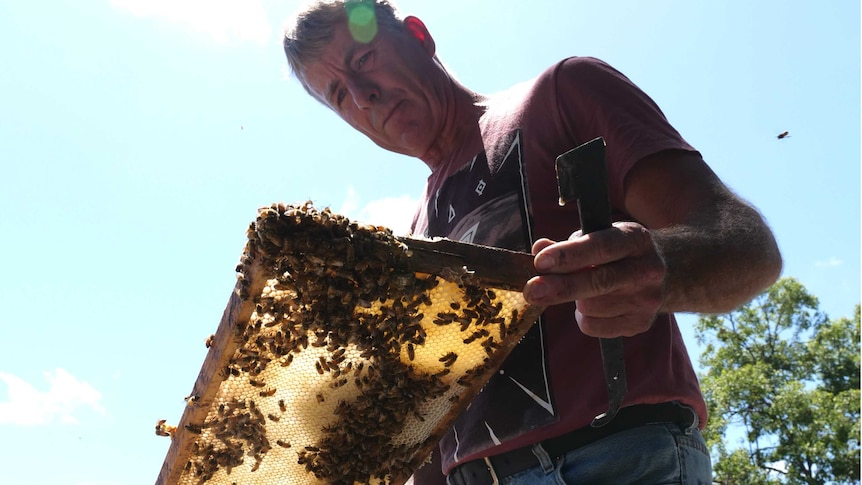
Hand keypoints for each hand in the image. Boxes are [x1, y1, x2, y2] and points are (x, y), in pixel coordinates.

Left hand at [523, 221, 665, 337]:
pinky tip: (594, 305)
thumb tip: (539, 248)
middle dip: (560, 287)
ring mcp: (648, 300)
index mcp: (635, 240)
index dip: (569, 256)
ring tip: (585, 290)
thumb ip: (566, 245)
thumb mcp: (596, 237)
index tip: (541, 262)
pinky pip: (594, 327)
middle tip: (531, 290)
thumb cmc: (615, 253)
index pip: (600, 247)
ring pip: (590, 307)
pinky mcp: (641, 324)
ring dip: (576, 300)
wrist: (658, 275)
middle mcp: (648, 269)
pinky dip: (583, 318)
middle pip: (598, 282)